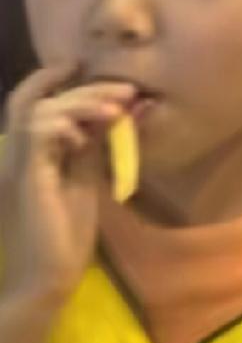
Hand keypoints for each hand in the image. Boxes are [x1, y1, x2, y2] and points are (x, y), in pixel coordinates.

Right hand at [0, 67, 136, 307]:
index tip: (84, 64)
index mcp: (29, 151)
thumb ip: (95, 142)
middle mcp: (15, 152)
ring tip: (116, 111)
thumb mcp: (86, 176)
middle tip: (125, 91)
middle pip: (39, 99)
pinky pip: (38, 131)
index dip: (51, 77)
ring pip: (39, 110)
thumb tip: (123, 108)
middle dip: (86, 89)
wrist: (50, 277)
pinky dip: (64, 123)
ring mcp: (16, 164)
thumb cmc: (66, 233)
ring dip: (81, 103)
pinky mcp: (26, 176)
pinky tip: (88, 136)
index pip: (32, 101)